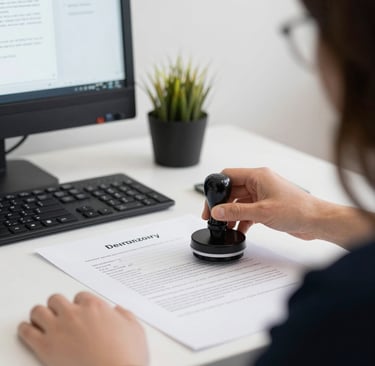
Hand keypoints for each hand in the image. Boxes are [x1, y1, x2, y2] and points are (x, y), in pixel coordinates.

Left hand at [18, 292, 147, 365]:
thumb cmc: (126, 356)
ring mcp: (58, 329)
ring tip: (42, 320)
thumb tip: (118, 311)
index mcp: (95, 306)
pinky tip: (29, 331)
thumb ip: (125, 315)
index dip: (79, 304)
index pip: (80, 296)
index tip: (80, 311)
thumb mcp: (135, 329)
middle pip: (56, 299)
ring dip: (41, 314)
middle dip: (58, 305)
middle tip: (60, 313)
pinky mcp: (45, 347)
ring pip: (38, 311)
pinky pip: (27, 331)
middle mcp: (74, 313)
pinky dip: (26, 330)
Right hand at [202, 167, 319, 239]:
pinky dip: (243, 219)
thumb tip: (217, 211)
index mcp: (258, 176)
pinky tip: (241, 229)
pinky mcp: (267, 206)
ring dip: (232, 214)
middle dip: (223, 204)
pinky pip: (248, 210)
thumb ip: (236, 211)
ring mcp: (263, 195)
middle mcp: (260, 183)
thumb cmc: (298, 210)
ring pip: (239, 202)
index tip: (210, 203)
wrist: (317, 221)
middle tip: (214, 218)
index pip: (229, 175)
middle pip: (232, 190)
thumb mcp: (262, 212)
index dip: (217, 188)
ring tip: (226, 227)